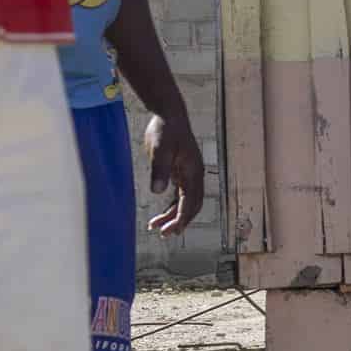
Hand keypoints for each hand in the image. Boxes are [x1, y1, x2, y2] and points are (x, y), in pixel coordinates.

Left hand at [144, 114, 203, 235]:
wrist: (169, 116)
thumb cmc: (165, 131)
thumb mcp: (160, 148)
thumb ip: (159, 169)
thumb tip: (157, 191)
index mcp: (193, 172)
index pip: (190, 201)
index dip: (182, 218)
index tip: (173, 230)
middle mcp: (194, 176)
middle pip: (191, 206)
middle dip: (179, 221)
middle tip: (164, 235)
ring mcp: (188, 175)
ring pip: (184, 202)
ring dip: (173, 216)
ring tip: (155, 227)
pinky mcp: (180, 173)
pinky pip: (179, 196)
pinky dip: (171, 207)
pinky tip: (159, 215)